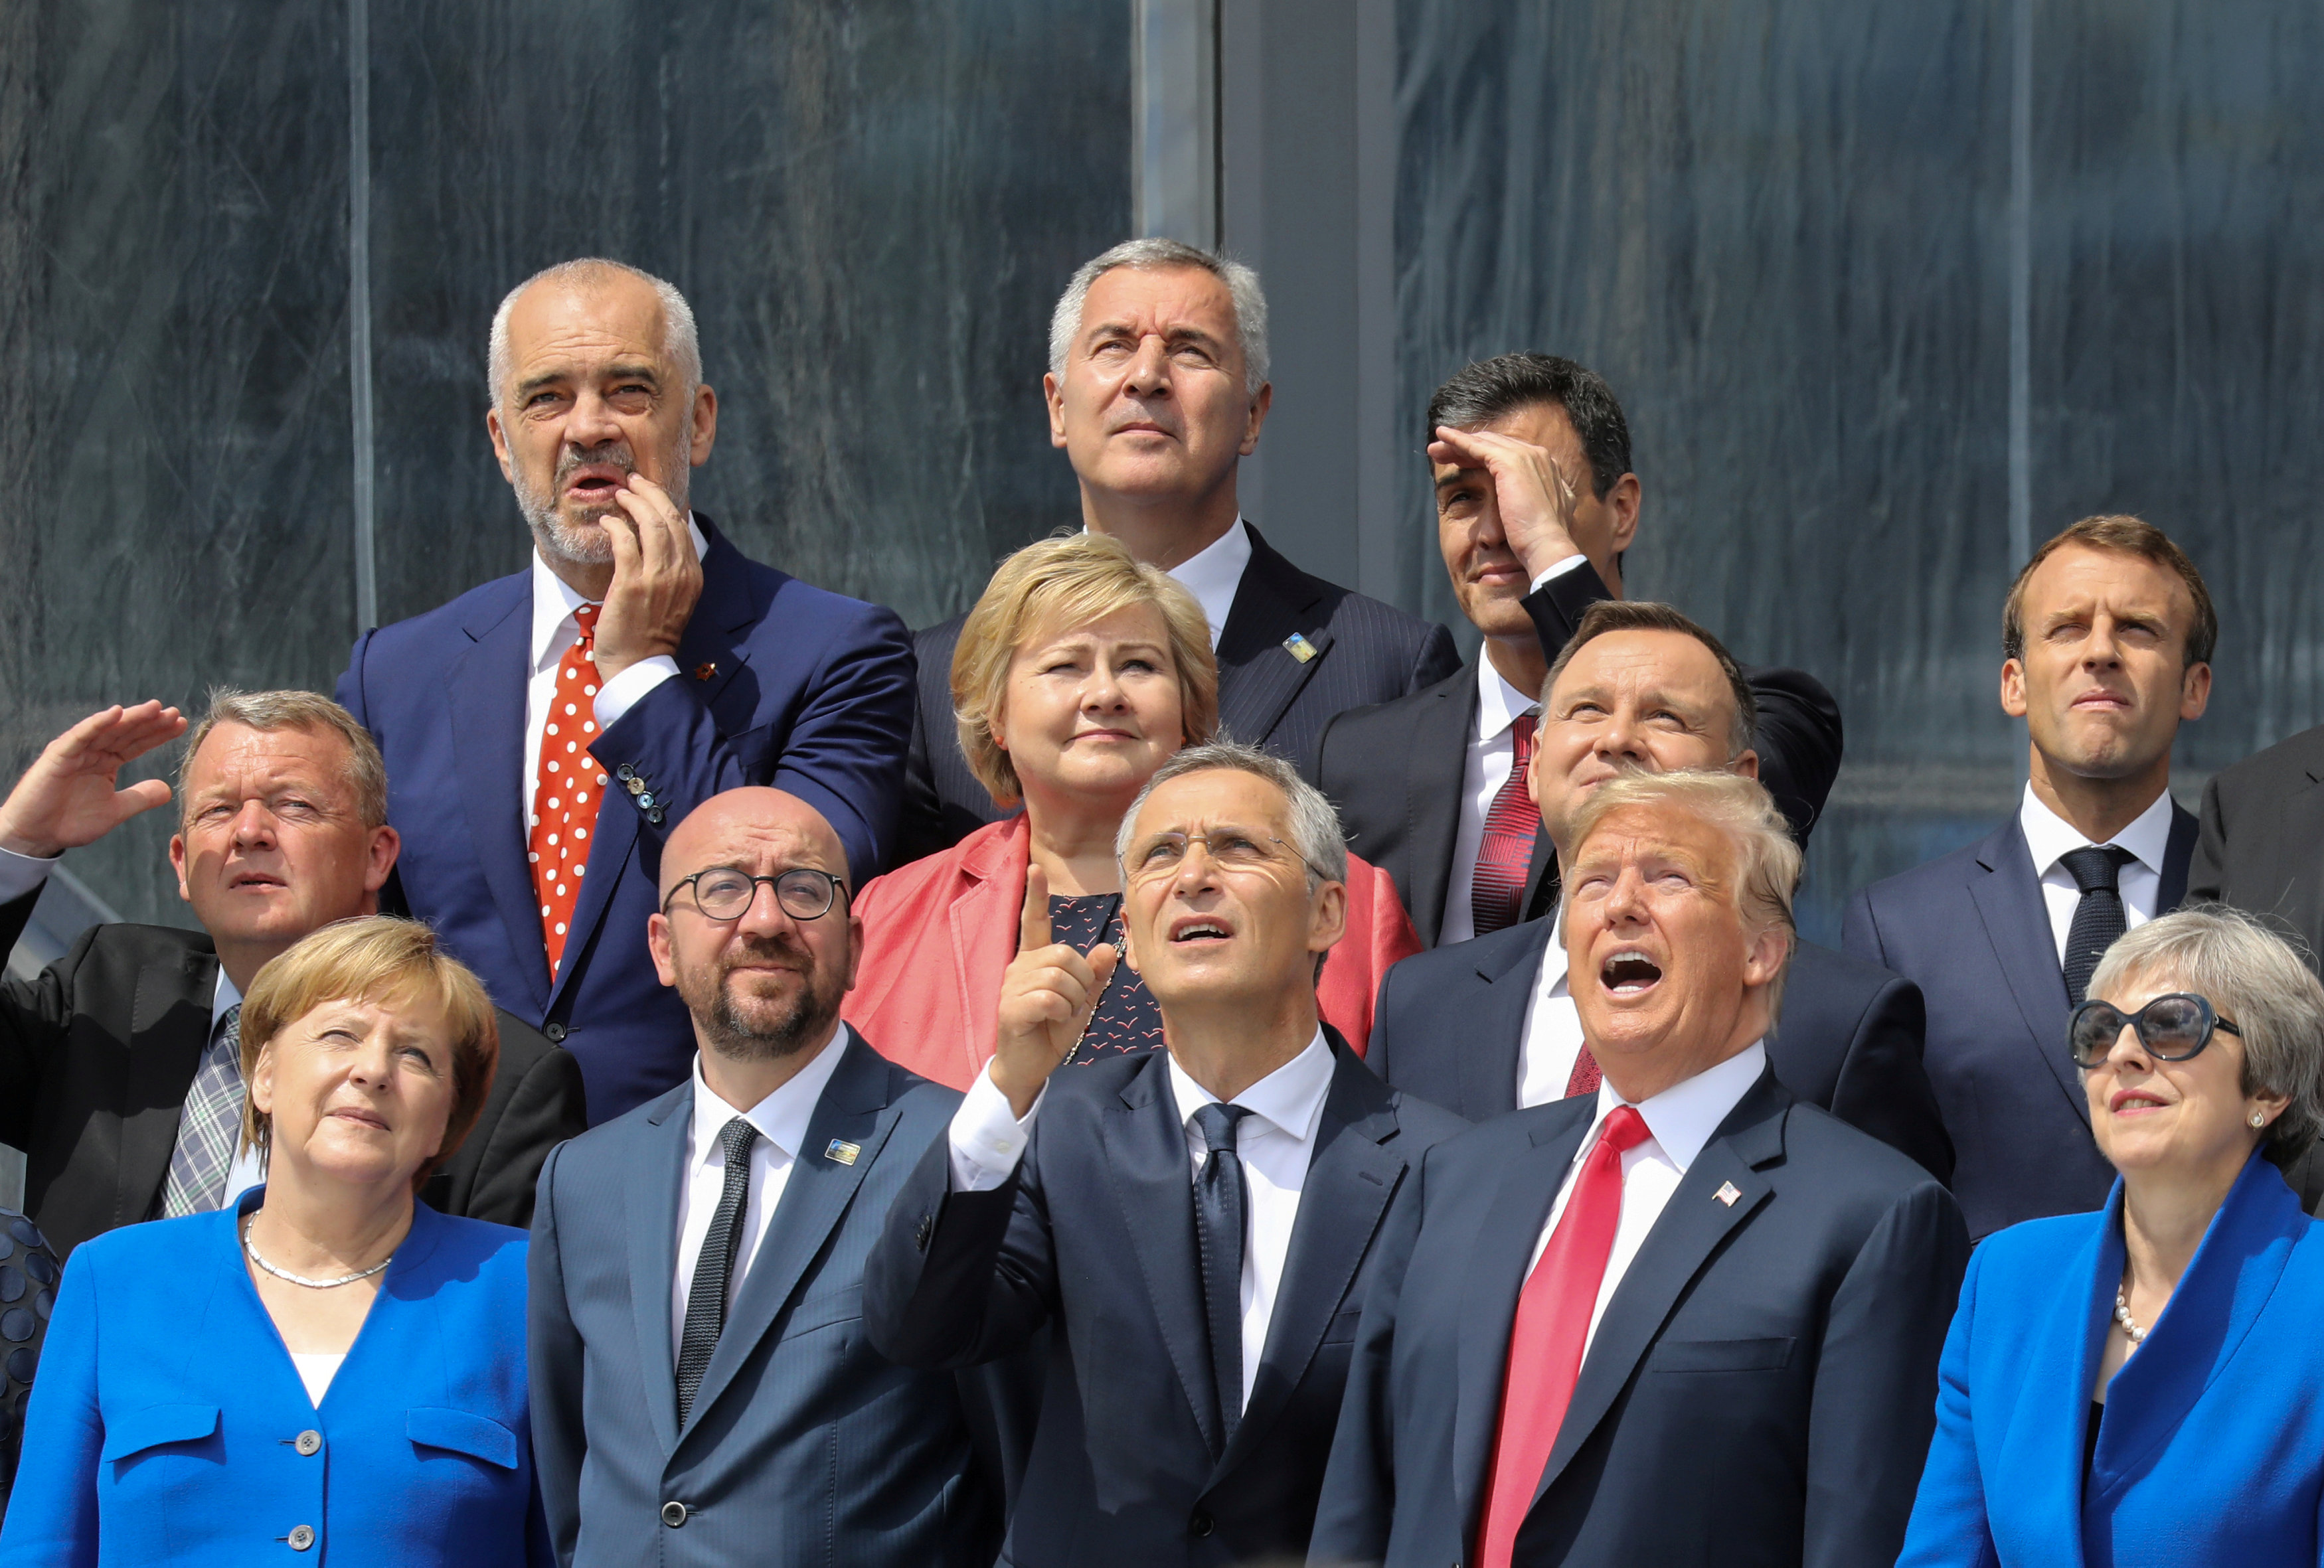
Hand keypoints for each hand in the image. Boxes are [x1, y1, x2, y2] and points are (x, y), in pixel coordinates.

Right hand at [0, 702, 186, 858]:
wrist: (37, 835)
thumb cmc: (71, 822)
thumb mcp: (115, 810)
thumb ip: (140, 798)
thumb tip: (168, 789)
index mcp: (107, 762)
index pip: (137, 743)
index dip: (158, 734)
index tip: (181, 724)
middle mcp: (93, 752)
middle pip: (127, 732)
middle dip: (151, 722)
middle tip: (175, 713)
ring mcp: (76, 751)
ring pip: (108, 729)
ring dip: (131, 717)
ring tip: (156, 708)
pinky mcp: (59, 755)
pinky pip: (81, 736)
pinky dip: (98, 723)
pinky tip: (117, 713)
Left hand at [591, 475, 703, 682]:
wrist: (640, 666)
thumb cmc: (650, 635)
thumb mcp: (673, 599)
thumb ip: (670, 571)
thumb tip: (657, 541)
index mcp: (692, 576)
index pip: (682, 527)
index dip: (665, 503)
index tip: (648, 491)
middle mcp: (680, 574)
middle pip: (669, 518)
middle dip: (650, 493)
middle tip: (633, 481)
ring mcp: (658, 579)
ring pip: (651, 524)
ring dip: (633, 503)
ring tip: (619, 493)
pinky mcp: (632, 585)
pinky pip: (626, 542)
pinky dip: (615, 526)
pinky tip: (606, 521)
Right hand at [991, 865, 1116, 1116]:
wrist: (1027, 1066)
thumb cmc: (1051, 1029)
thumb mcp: (1081, 1000)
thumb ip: (1094, 975)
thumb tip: (1109, 947)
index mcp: (1034, 960)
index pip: (1034, 922)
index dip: (1035, 895)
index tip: (1035, 868)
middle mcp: (1019, 967)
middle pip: (1064, 954)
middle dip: (1082, 981)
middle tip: (1073, 1003)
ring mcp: (1011, 987)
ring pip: (1059, 977)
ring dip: (1072, 1000)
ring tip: (1062, 1015)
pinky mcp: (1010, 1008)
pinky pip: (1049, 999)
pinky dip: (1061, 1012)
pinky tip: (1052, 1021)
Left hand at [1427, 424, 1584, 581]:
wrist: (1545, 546)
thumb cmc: (1541, 541)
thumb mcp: (1541, 516)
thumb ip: (1537, 503)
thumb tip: (1530, 507)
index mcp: (1546, 469)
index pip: (1510, 455)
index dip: (1485, 456)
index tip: (1465, 463)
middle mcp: (1538, 456)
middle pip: (1495, 445)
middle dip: (1468, 446)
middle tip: (1443, 452)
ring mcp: (1525, 456)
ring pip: (1483, 443)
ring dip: (1457, 443)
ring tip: (1435, 448)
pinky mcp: (1508, 462)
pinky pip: (1476, 446)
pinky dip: (1457, 441)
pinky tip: (1441, 438)